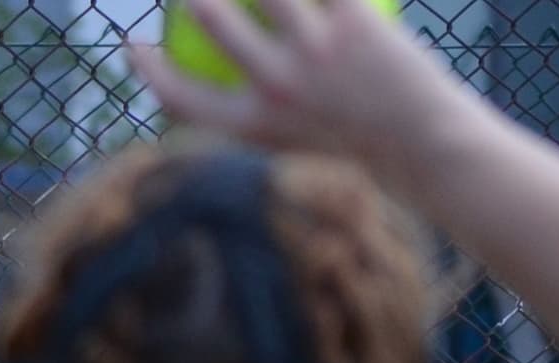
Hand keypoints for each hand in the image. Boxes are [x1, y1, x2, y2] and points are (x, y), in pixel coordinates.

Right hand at [132, 0, 476, 180]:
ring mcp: (313, 50)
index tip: (135, 47)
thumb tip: (228, 82)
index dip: (147, 71)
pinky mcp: (353, 20)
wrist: (423, 146)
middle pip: (213, 19)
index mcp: (252, 125)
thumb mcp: (294, 140)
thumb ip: (260, 112)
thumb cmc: (356, 146)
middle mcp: (275, 86)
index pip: (178, 97)